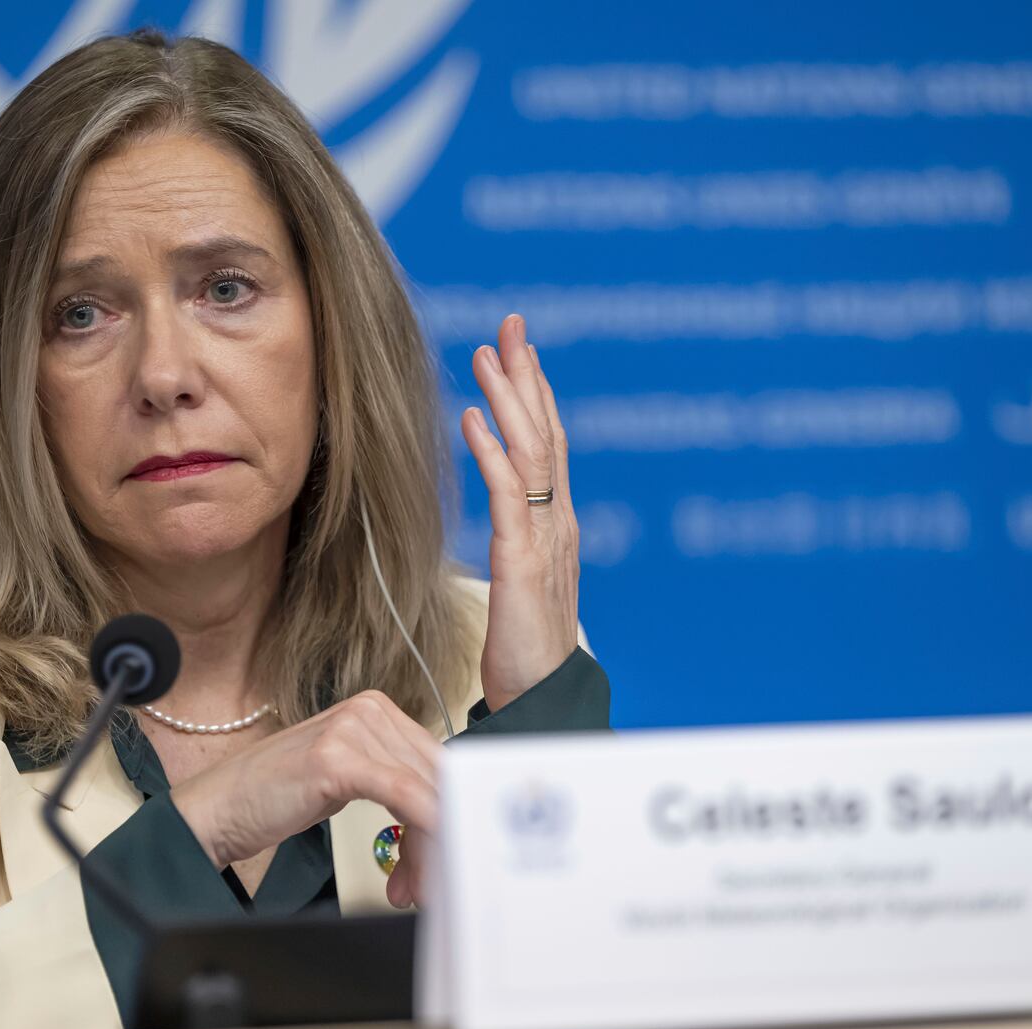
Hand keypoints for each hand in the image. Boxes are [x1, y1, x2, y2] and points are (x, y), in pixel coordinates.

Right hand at [169, 690, 440, 907]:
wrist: (216, 809)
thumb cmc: (274, 797)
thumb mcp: (346, 779)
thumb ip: (392, 782)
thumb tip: (445, 814)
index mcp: (377, 709)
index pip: (437, 764)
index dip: (452, 812)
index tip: (454, 854)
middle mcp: (370, 710)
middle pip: (435, 778)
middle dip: (439, 839)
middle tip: (431, 887)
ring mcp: (353, 729)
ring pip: (423, 792)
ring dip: (425, 851)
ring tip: (408, 890)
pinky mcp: (337, 757)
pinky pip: (402, 794)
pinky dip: (422, 830)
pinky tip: (421, 864)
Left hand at [461, 313, 579, 712]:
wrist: (543, 701)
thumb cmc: (526, 652)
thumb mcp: (524, 585)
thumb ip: (522, 544)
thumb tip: (512, 517)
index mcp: (557, 524)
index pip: (549, 446)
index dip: (535, 395)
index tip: (519, 350)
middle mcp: (559, 522)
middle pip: (548, 433)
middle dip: (528, 376)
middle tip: (511, 325)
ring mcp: (546, 540)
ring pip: (532, 452)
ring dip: (509, 398)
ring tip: (488, 353)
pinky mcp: (524, 562)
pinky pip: (510, 496)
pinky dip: (492, 452)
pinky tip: (472, 419)